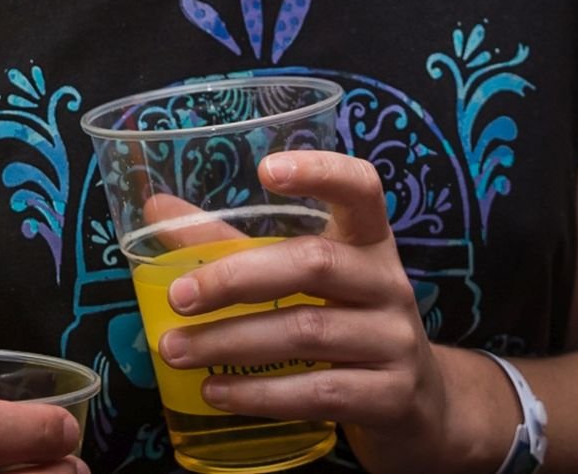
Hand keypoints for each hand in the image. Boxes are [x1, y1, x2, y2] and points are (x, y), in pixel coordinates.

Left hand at [151, 151, 515, 473]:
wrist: (419, 406)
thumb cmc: (346, 324)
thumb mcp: (303, 280)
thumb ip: (234, 245)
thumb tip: (158, 209)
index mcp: (367, 241)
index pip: (359, 188)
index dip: (319, 172)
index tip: (265, 170)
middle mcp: (388, 283)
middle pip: (313, 264)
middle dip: (236, 278)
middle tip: (177, 296)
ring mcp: (395, 341)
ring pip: (308, 332)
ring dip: (232, 342)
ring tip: (176, 350)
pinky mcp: (392, 397)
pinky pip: (319, 392)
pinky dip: (260, 393)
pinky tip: (216, 392)